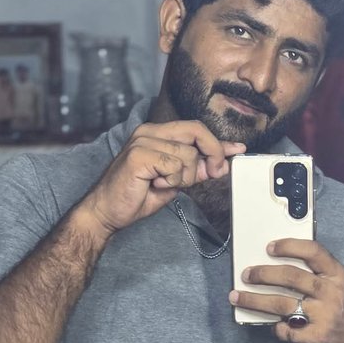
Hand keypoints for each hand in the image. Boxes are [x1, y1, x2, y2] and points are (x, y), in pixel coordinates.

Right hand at [81, 121, 245, 238]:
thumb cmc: (135, 197)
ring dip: (183, 177)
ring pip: (187, 154)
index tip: (237, 149)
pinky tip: (155, 186)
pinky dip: (171, 181)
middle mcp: (149, 131)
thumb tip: (217, 164)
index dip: (218, 141)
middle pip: (197, 131)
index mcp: (156, 134)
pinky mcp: (139, 155)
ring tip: (162, 185)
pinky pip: (174, 166)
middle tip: (212, 174)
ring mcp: (143, 140)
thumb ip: (192, 170)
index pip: (195, 129)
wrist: (106, 212)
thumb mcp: (172, 183)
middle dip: (212, 153)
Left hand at [229, 239, 343, 342]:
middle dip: (263, 274)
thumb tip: (276, 265)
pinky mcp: (315, 337)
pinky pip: (285, 330)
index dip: (289, 246)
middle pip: (291, 277)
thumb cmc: (342, 313)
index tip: (269, 247)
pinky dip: (276, 328)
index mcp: (338, 276)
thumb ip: (316, 275)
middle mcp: (332, 293)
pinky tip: (274, 325)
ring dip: (255, 300)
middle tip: (247, 275)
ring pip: (281, 304)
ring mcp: (324, 316)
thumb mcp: (339, 288)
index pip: (313, 252)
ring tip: (238, 297)